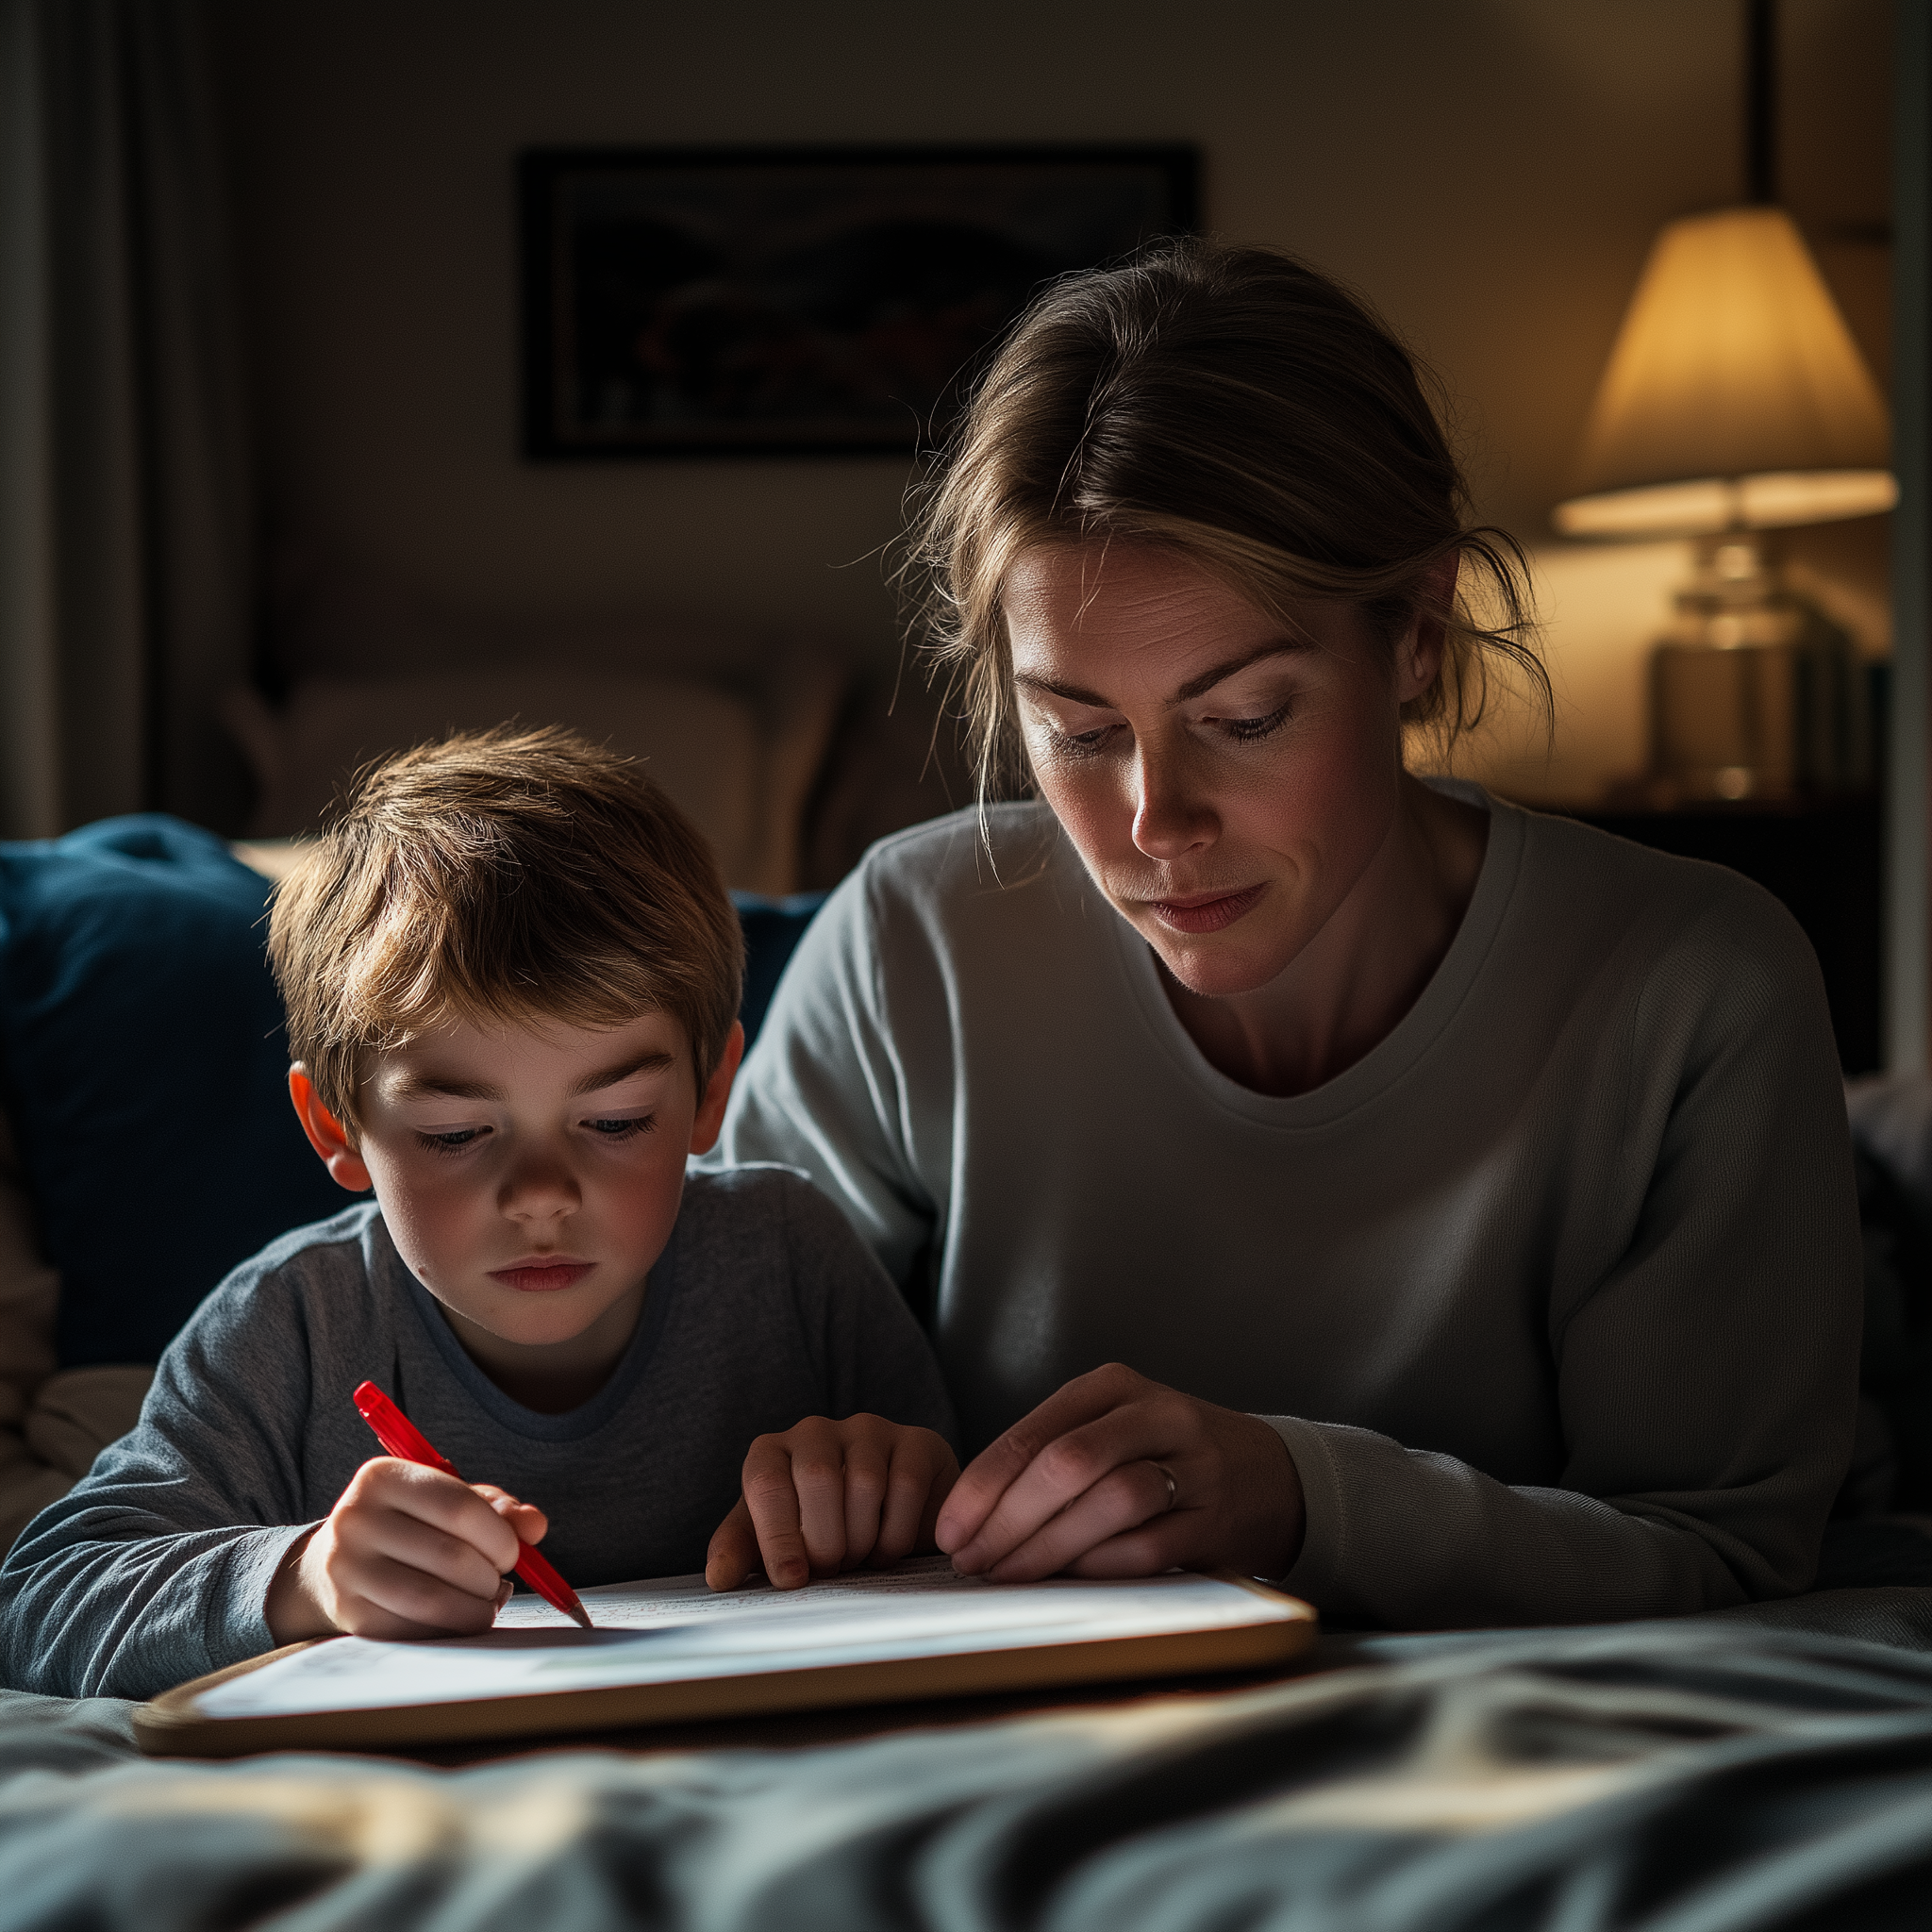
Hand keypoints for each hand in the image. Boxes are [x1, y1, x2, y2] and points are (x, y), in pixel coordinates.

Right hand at [265, 1457, 547, 1641]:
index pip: (457, 1506)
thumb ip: (498, 1508)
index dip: (499, 1536)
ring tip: (486, 1603)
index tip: (512, 1553)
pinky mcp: (348, 1614)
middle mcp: (356, 1519)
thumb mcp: (448, 1501)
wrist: (334, 1564)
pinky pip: (413, 1630)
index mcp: (383, 1476)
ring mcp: (347, 1569)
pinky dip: (449, 1631)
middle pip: (449, 1556)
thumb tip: (535, 1526)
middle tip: (499, 1582)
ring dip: (474, 1609)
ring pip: (431, 1600)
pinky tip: (458, 1620)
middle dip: (490, 1577)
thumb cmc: (409, 1525)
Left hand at [706, 1415, 959, 1591]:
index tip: (790, 1580)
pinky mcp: (915, 1441)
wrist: (884, 1518)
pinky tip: (887, 1549)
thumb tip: (719, 1577)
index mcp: (772, 1451)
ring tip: (858, 1559)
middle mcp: (816, 1431)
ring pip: (865, 1481)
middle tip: (831, 1571)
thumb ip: (743, 1553)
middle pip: (818, 1477)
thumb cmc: (818, 1531)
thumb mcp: (773, 1542)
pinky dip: (897, 1531)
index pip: (766, 1482)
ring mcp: (868, 1430)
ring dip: (862, 1538)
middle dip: (826, 1540)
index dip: (777, 1535)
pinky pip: (907, 1484)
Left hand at [934, 1363, 1303, 1582]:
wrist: (1272, 1477)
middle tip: (971, 1559)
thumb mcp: (1111, 1429)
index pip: (1033, 1433)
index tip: (948, 1528)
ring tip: (1009, 1574)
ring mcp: (1193, 1466)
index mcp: (1114, 1387)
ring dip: (1048, 1546)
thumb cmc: (1167, 1456)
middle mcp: (1155, 1415)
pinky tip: (1068, 1581)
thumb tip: (970, 1516)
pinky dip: (1100, 1566)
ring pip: (1109, 1501)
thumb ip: (1049, 1456)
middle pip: (1067, 1463)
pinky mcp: (1217, 1520)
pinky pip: (1149, 1546)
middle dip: (1007, 1519)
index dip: (982, 1486)